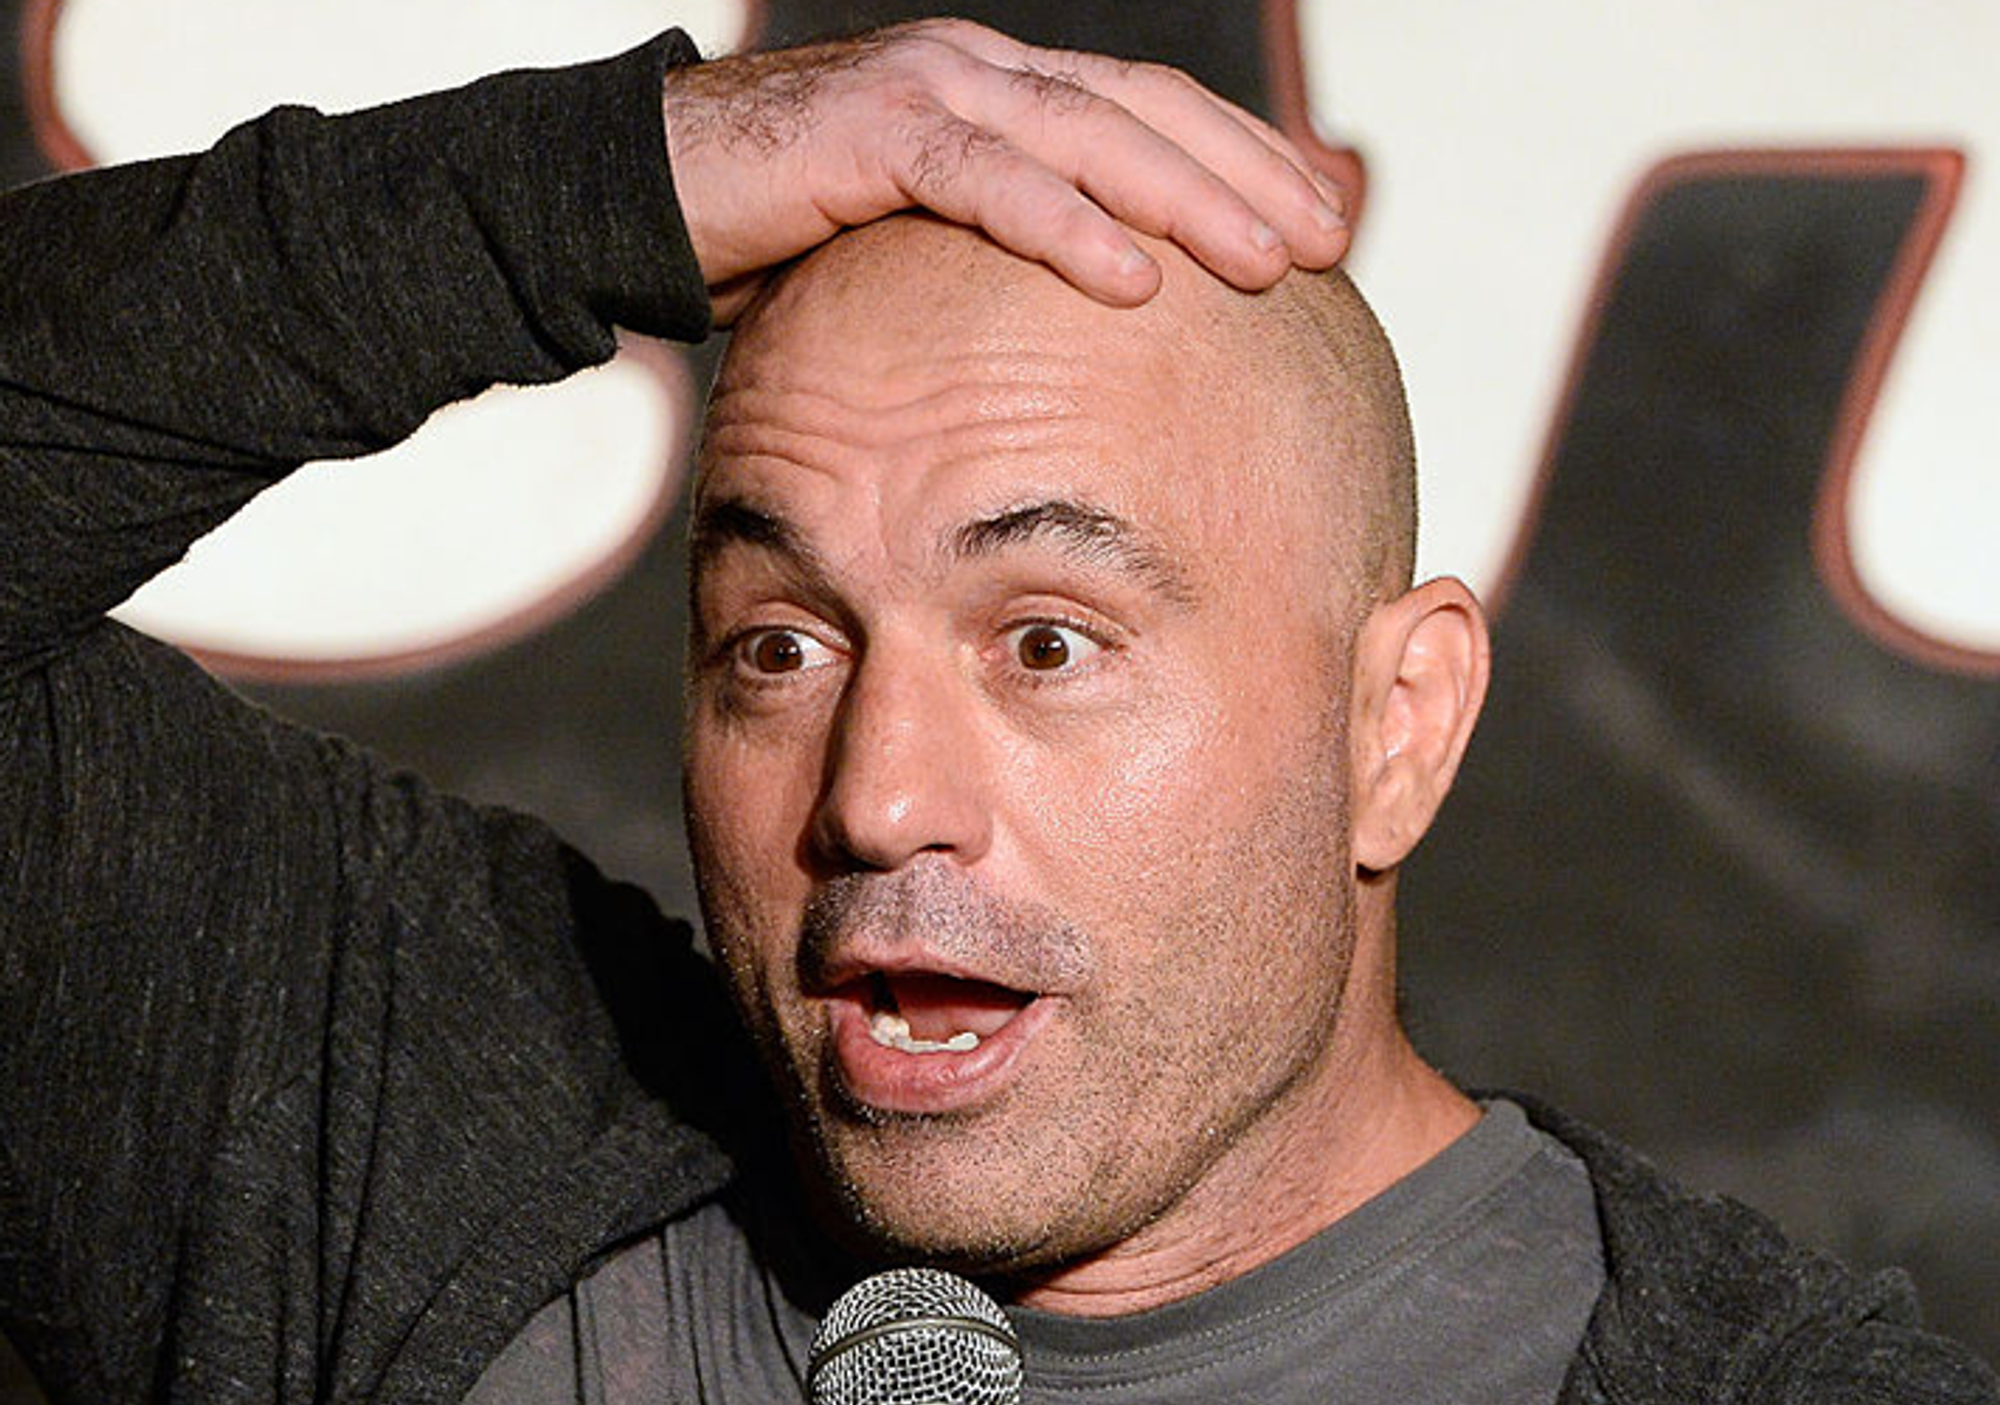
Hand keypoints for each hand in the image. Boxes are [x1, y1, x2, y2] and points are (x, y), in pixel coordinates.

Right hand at [662, 18, 1348, 322]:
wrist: (639, 192)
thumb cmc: (781, 236)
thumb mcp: (917, 250)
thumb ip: (996, 267)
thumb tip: (1078, 339)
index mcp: (1001, 93)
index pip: (1149, 113)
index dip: (1239, 158)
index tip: (1318, 219)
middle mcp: (980, 72)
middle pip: (1146, 112)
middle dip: (1247, 173)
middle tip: (1329, 237)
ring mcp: (929, 90)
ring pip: (1089, 135)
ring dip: (1189, 198)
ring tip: (1269, 260)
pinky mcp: (871, 133)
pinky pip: (989, 181)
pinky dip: (1066, 228)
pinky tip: (1135, 280)